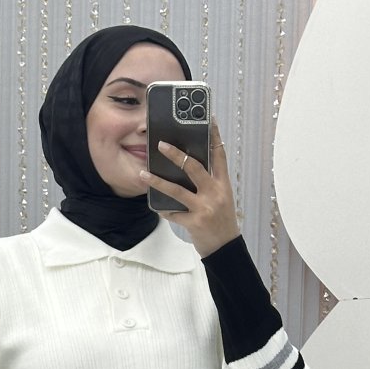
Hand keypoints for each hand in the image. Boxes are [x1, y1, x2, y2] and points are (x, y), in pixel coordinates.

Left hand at [139, 118, 238, 258]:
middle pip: (194, 167)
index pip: (219, 154)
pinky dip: (165, 211)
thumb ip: (210, 182)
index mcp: (223, 184)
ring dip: (157, 181)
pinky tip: (157, 207)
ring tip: (143, 174)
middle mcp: (215, 193)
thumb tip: (189, 167)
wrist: (226, 248)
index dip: (214, 136)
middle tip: (161, 144)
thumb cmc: (222, 221)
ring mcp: (204, 207)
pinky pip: (174, 214)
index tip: (208, 120)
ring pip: (177, 190)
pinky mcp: (195, 222)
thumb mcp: (222, 198)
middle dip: (176, 154)